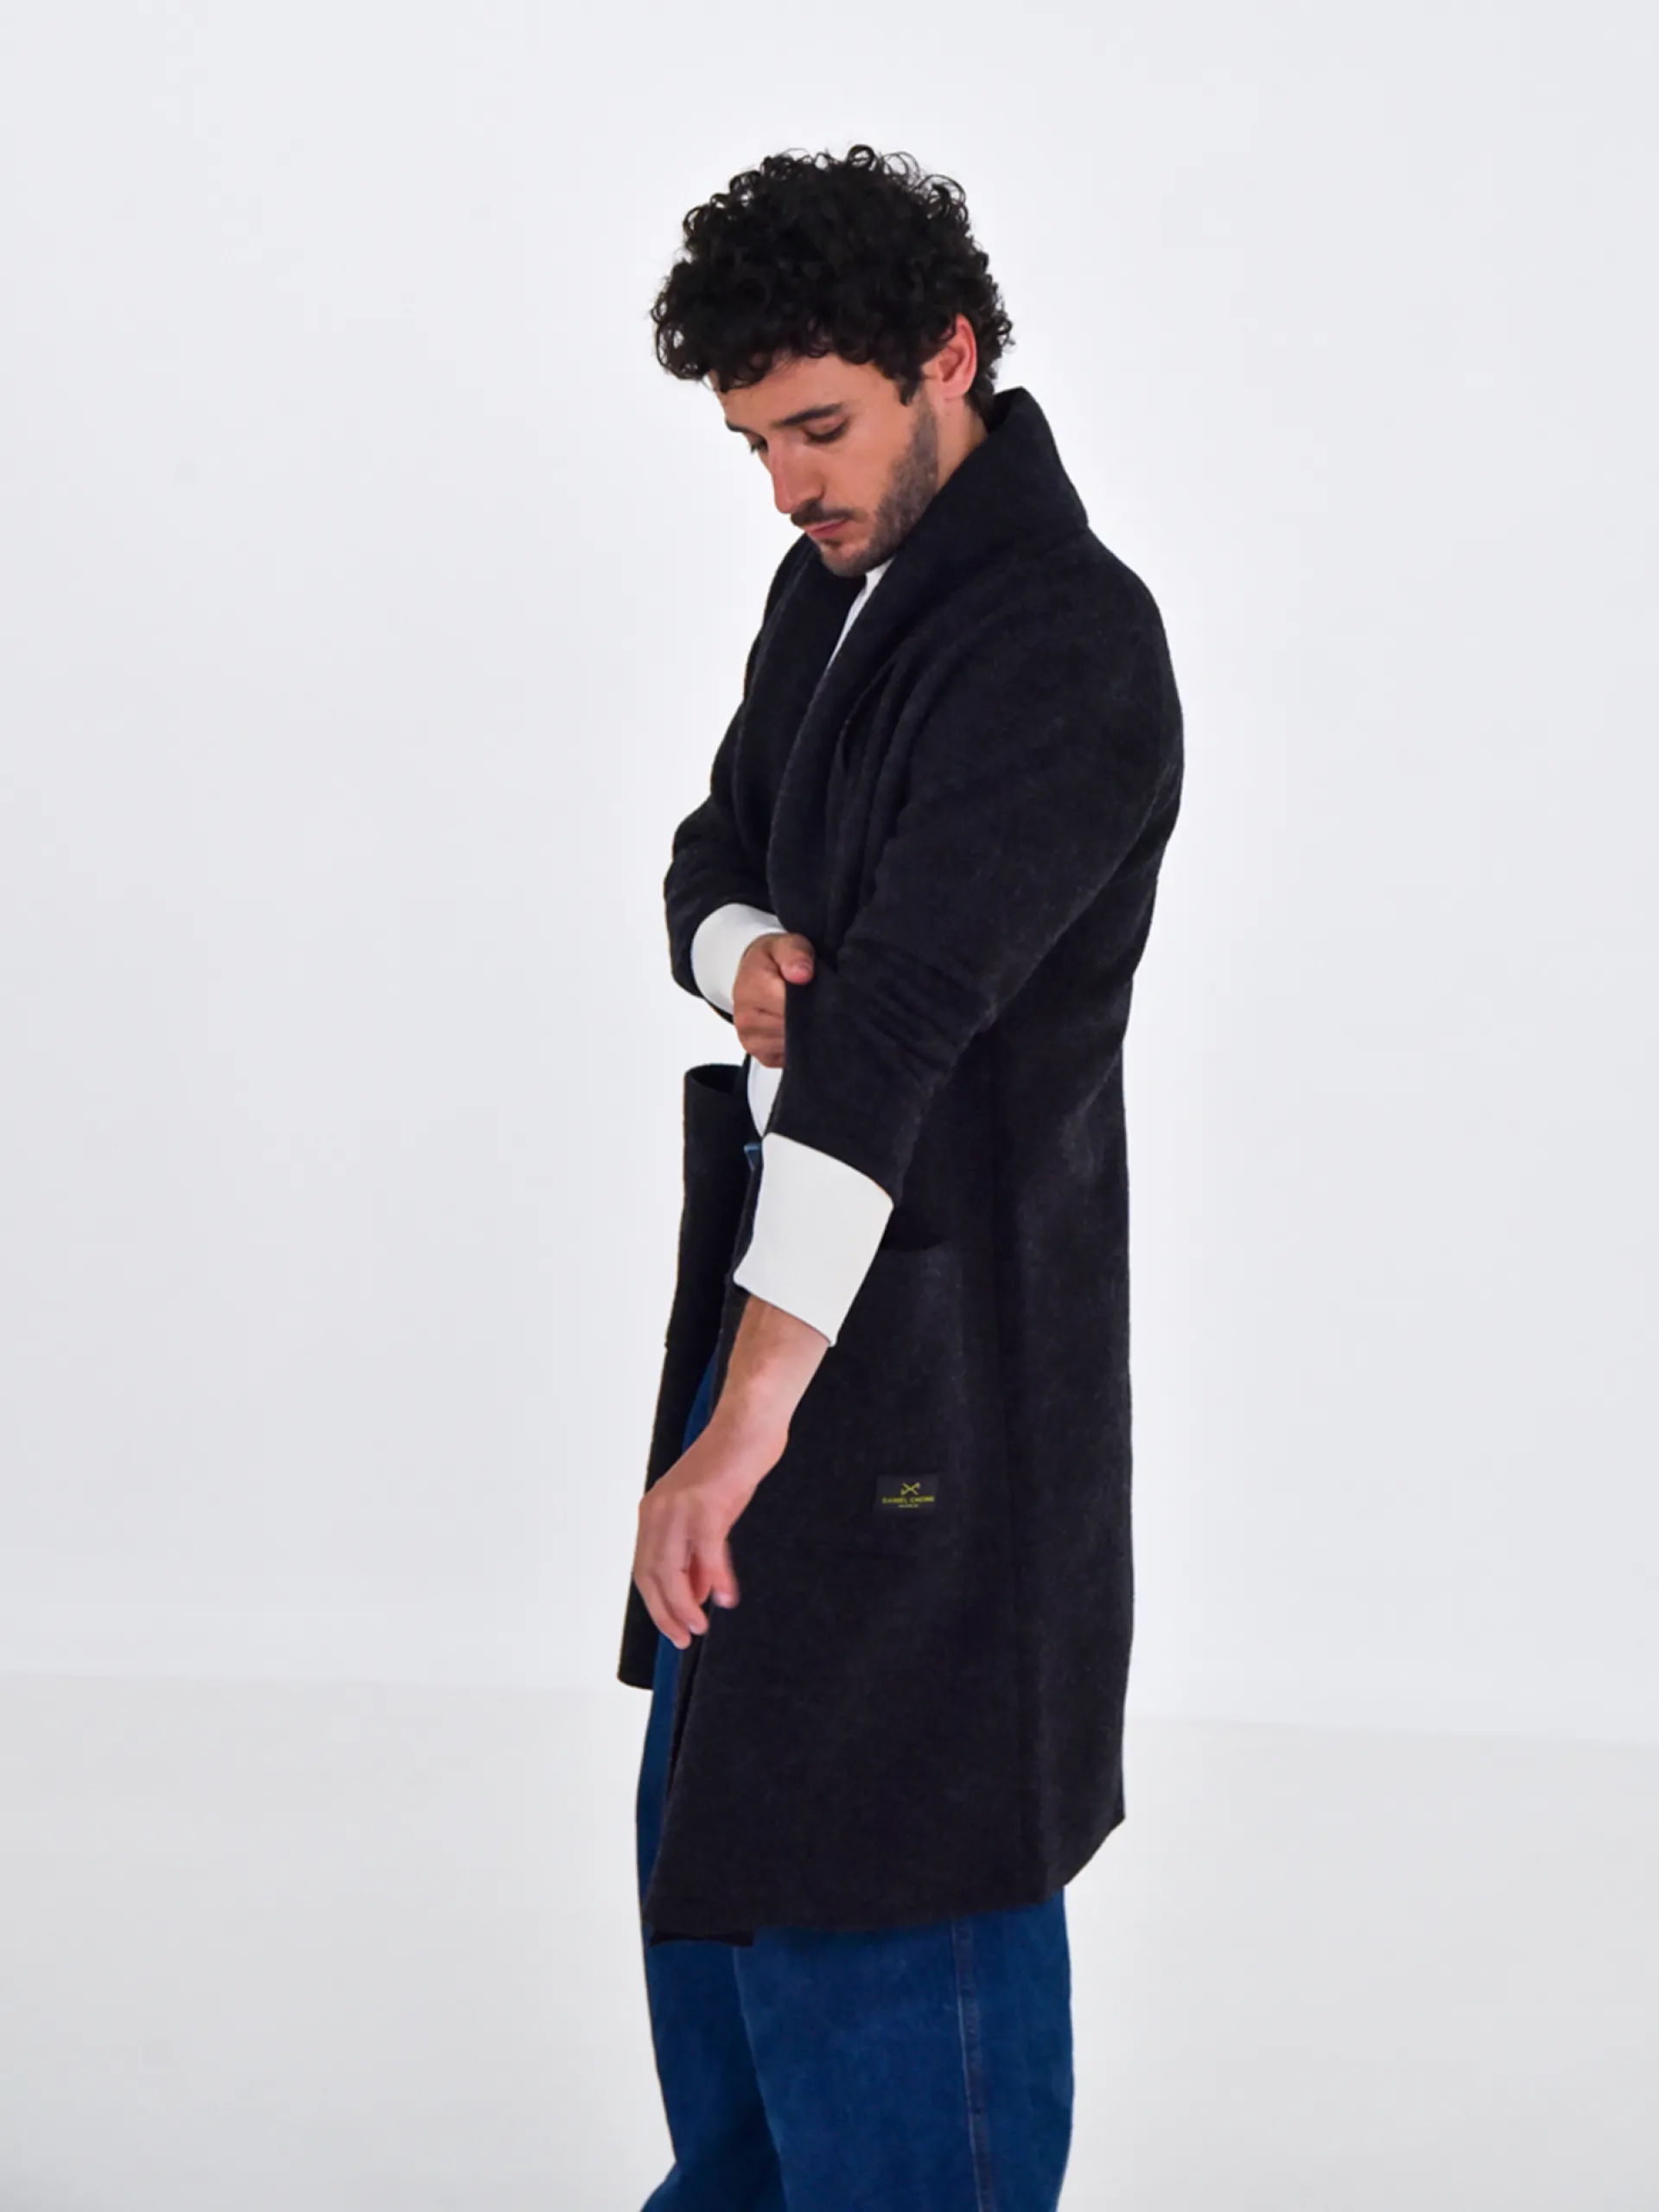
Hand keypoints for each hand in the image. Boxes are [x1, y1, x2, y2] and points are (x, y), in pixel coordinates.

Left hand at [633, 1397, 790, 1647]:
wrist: (747, 1424)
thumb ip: (698, 1552)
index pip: (645, 1569)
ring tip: (699, 1625)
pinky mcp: (705, 1503)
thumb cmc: (732, 1464)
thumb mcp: (709, 1514)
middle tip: (685, 1636)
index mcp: (654, 1511)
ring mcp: (679, 1506)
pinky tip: (727, 1596)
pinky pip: (707, 1552)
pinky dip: (717, 1578)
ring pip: (671, 1569)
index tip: (675, 1628)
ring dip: (685, 1603)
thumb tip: (698, 1591)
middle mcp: (658, 1510)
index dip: (658, 1604)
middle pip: (652, 1575)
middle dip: (667, 1612)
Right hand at [733, 930, 814, 1067]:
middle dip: (813, 1016)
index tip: (825, 992)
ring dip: (809, 1032)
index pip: (792, 1006)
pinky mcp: (762, 1056)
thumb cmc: (771, 960)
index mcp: (751, 989)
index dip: (814, 1000)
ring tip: (810, 1012)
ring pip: (796, 1045)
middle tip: (822, 1002)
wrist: (752, 975)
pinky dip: (801, 1045)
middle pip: (796, 1028)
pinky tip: (802, 1027)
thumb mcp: (783, 944)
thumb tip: (802, 974)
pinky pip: (791, 1058)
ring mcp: (752, 1041)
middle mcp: (747, 1019)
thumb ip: (795, 953)